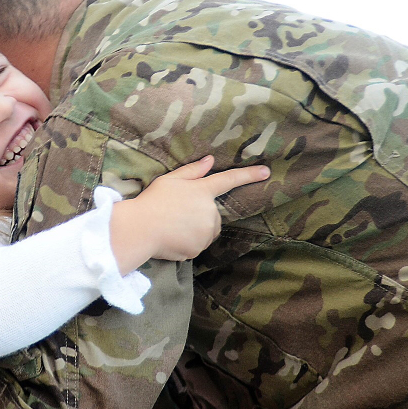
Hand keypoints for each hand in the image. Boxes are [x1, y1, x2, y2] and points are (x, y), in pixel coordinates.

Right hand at [109, 156, 269, 273]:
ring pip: (206, 230)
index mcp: (203, 190)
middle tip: (176, 213)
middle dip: (199, 213)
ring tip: (173, 226)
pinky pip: (198, 244)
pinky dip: (188, 242)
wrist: (140, 229)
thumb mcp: (170, 180)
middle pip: (213, 213)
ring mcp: (206, 231)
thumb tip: (210, 161)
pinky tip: (172, 237)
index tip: (267, 173)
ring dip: (195, 229)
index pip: (229, 180)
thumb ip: (192, 171)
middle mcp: (209, 211)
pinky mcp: (199, 248)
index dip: (249, 175)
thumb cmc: (152, 201)